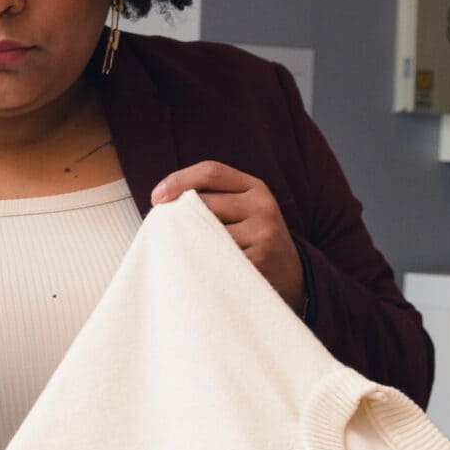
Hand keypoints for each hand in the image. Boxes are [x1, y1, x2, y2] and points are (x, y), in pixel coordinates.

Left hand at [150, 163, 303, 312]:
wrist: (293, 277)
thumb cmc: (255, 240)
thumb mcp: (246, 210)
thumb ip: (216, 199)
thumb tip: (162, 200)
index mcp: (256, 188)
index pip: (210, 172)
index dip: (178, 180)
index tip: (155, 198)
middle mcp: (262, 206)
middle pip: (203, 202)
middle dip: (179, 216)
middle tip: (166, 233)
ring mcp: (262, 233)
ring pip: (205, 231)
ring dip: (188, 242)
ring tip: (184, 252)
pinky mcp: (258, 260)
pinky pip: (215, 257)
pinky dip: (201, 261)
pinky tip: (199, 268)